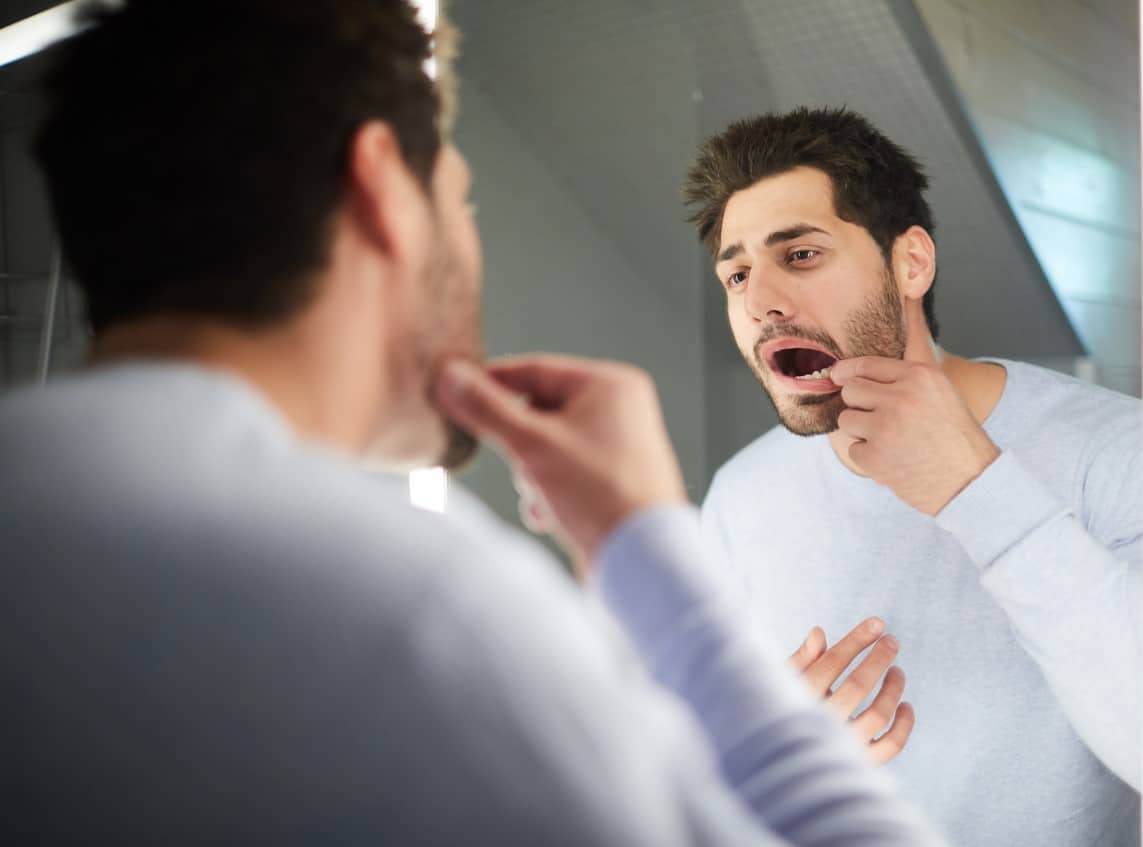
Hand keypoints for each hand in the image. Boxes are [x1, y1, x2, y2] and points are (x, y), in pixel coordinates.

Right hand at [433, 354, 686, 574]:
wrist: (640, 560)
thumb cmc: (600, 494)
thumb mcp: (532, 445)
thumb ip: (487, 409)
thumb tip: (451, 376)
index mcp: (611, 385)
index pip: (534, 370)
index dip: (491, 384)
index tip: (455, 394)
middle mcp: (620, 410)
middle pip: (539, 412)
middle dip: (519, 446)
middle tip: (520, 465)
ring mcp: (618, 447)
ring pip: (547, 447)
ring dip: (532, 475)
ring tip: (544, 496)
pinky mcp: (612, 482)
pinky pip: (564, 474)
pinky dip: (548, 493)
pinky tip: (550, 515)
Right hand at [788, 618, 914, 764]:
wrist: (776, 764)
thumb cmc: (777, 714)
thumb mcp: (780, 684)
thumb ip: (800, 660)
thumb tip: (819, 632)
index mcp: (799, 699)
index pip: (833, 662)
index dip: (857, 640)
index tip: (877, 624)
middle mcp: (821, 723)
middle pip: (859, 685)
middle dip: (879, 658)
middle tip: (892, 641)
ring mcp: (843, 746)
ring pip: (879, 714)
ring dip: (893, 689)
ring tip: (898, 672)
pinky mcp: (860, 764)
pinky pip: (891, 745)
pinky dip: (904, 725)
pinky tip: (905, 706)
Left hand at [829, 356, 999, 514]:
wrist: (971, 482)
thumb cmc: (955, 439)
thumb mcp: (941, 394)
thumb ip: (905, 380)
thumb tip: (856, 373)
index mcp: (920, 376)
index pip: (867, 364)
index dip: (847, 371)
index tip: (838, 376)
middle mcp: (901, 397)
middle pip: (850, 390)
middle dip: (858, 404)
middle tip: (879, 419)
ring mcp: (885, 427)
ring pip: (846, 419)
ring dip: (861, 431)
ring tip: (890, 441)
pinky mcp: (875, 456)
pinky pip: (853, 450)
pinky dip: (869, 458)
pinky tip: (894, 460)